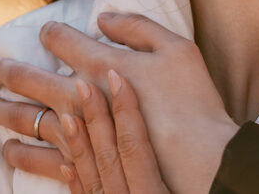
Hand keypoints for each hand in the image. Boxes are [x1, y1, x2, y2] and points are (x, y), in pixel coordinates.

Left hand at [0, 12, 237, 193]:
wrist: (200, 155)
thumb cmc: (193, 99)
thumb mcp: (178, 48)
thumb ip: (139, 27)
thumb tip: (103, 19)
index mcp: (103, 65)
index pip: (66, 43)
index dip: (52, 35)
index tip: (44, 33)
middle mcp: (83, 98)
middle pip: (35, 82)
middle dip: (11, 73)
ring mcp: (81, 134)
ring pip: (31, 120)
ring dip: (5, 112)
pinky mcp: (86, 165)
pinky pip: (44, 159)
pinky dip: (23, 153)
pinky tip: (9, 149)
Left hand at [60, 71, 170, 193]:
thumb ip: (176, 160)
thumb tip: (193, 143)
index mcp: (150, 189)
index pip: (134, 143)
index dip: (126, 109)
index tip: (117, 76)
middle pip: (106, 152)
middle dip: (94, 116)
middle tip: (81, 82)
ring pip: (87, 172)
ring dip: (74, 143)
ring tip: (66, 114)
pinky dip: (74, 178)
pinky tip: (65, 164)